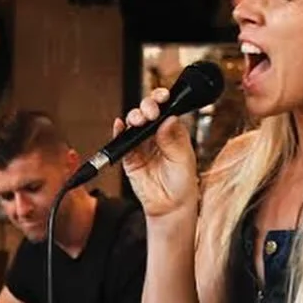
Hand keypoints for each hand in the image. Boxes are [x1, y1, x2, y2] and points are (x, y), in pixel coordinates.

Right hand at [115, 87, 199, 220]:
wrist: (170, 206)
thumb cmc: (182, 183)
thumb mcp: (183, 159)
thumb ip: (173, 139)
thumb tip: (168, 118)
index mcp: (173, 131)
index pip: (165, 108)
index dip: (162, 99)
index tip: (163, 97)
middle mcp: (156, 134)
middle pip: (147, 111)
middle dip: (147, 106)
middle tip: (150, 111)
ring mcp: (142, 144)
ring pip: (133, 123)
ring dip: (133, 116)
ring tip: (137, 120)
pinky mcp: (130, 156)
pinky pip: (122, 140)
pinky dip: (119, 131)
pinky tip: (119, 125)